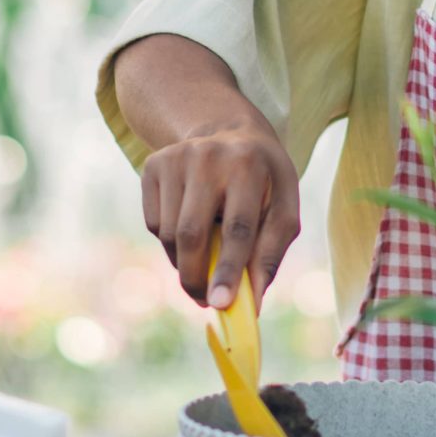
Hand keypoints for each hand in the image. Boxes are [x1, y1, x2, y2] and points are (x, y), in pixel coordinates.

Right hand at [139, 121, 300, 308]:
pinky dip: (170, 242)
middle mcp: (207, 156)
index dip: (228, 269)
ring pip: (169, 233)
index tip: (221, 304)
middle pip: (192, 234)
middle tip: (206, 301)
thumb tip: (251, 301)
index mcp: (248, 165)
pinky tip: (190, 228)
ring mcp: (175, 158)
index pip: (237, 227)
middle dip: (196, 278)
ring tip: (205, 260)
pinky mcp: (153, 166)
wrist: (229, 132)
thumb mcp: (282, 208)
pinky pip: (153, 223)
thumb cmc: (263, 182)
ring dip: (184, 262)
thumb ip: (270, 253)